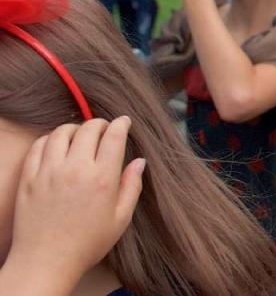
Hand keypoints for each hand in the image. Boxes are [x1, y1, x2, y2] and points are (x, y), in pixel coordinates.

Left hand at [4, 118, 144, 286]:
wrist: (45, 262)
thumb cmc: (86, 244)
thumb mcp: (120, 219)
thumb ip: (132, 187)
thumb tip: (139, 162)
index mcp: (102, 178)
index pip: (114, 135)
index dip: (121, 123)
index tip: (124, 122)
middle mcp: (76, 169)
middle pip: (88, 128)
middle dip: (100, 123)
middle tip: (104, 128)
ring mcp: (49, 172)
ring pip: (61, 133)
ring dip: (74, 128)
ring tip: (80, 135)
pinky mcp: (29, 178)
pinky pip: (38, 146)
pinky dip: (49, 139)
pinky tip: (56, 146)